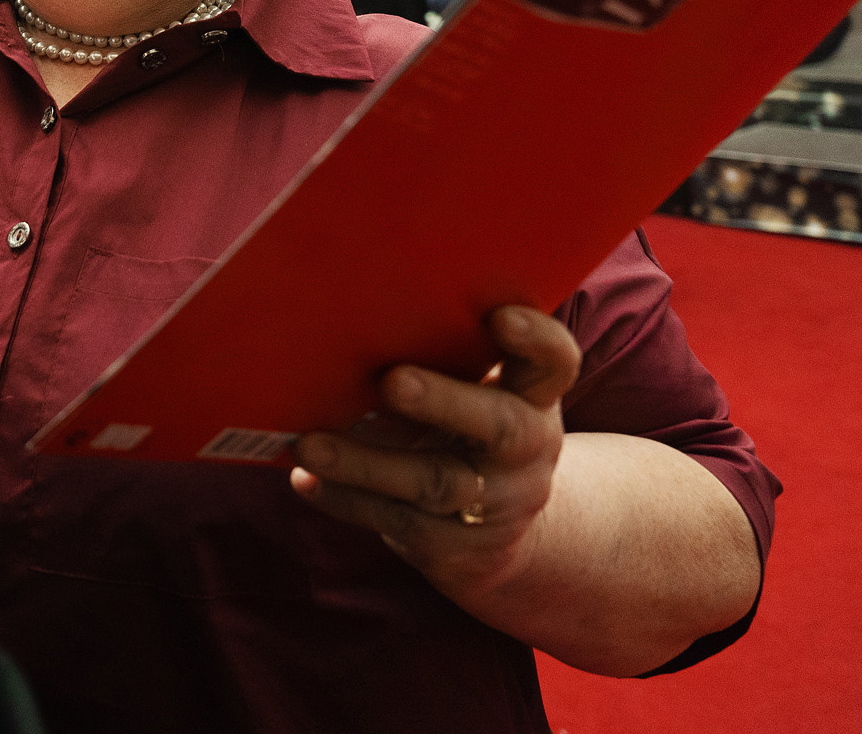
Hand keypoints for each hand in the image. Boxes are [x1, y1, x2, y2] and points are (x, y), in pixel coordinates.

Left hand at [288, 305, 580, 600]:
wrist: (500, 530)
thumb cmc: (467, 426)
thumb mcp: (477, 390)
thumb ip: (444, 354)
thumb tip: (351, 318)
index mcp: (534, 395)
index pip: (556, 362)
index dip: (537, 339)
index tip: (502, 315)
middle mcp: (528, 449)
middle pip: (501, 426)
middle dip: (444, 401)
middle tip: (393, 381)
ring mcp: (497, 503)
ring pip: (435, 482)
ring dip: (365, 462)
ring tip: (309, 444)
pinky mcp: (459, 547)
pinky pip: (398, 521)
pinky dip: (346, 500)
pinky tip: (305, 479)